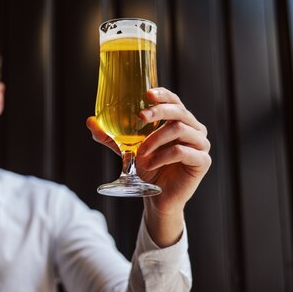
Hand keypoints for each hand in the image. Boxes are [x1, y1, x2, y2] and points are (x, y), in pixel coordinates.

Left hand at [86, 87, 210, 245]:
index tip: (146, 95)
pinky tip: (150, 164)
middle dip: (158, 111)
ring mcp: (201, 144)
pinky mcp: (203, 161)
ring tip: (141, 154)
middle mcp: (194, 129)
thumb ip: (110, 136)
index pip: (174, 101)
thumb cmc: (147, 168)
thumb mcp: (125, 149)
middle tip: (140, 117)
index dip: (163, 95)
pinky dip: (162, 156)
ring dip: (155, 139)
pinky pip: (182, 151)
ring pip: (179, 129)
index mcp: (180, 121)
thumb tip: (89, 121)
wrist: (157, 196)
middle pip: (179, 111)